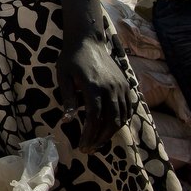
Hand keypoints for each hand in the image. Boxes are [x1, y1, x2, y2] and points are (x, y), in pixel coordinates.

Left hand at [57, 35, 133, 153]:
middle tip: (89, 150)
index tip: (82, 146)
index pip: (94, 117)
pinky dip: (121, 121)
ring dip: (110, 133)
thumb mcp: (63, 76)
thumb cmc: (71, 58)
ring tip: (98, 142)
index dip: (89, 134)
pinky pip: (128, 108)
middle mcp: (110, 88)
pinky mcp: (126, 85)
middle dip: (100, 138)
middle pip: (111, 121)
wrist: (88, 41)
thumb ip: (67, 98)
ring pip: (121, 117)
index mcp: (93, 87)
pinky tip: (110, 128)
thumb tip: (67, 120)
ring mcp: (121, 87)